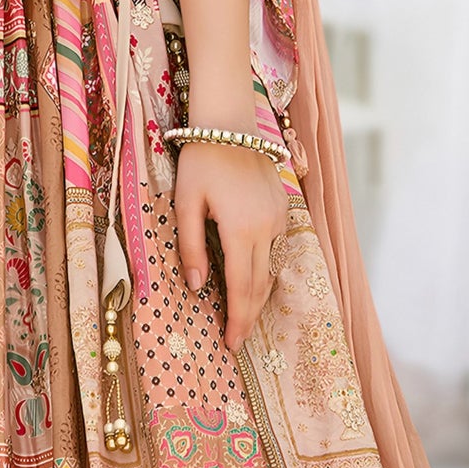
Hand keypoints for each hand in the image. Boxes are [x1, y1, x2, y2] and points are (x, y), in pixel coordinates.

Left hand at [174, 137, 286, 350]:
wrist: (229, 123)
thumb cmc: (201, 161)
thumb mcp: (185, 204)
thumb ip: (191, 247)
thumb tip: (198, 287)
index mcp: (242, 229)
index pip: (243, 289)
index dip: (238, 320)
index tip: (232, 344)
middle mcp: (267, 227)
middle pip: (261, 286)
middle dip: (249, 317)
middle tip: (236, 340)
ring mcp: (279, 218)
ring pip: (272, 269)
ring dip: (258, 296)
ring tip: (242, 317)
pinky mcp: (283, 209)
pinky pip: (276, 249)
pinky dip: (264, 270)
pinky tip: (251, 280)